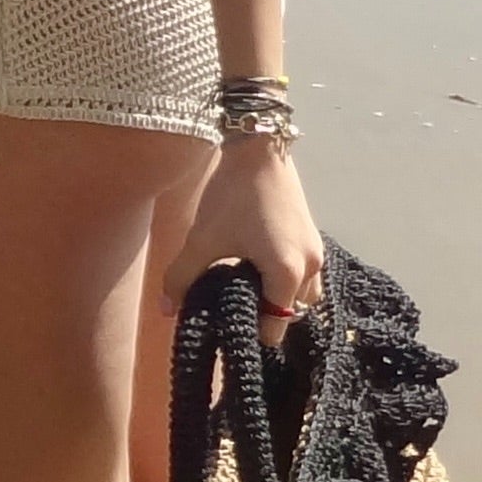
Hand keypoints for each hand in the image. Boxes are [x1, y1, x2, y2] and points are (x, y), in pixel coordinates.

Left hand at [165, 133, 322, 338]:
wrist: (259, 147)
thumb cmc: (232, 195)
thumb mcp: (202, 239)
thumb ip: (182, 278)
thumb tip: (165, 311)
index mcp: (286, 273)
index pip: (274, 328)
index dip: (249, 334)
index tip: (227, 330)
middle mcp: (310, 267)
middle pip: (292, 315)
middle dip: (265, 317)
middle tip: (233, 310)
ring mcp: (315, 251)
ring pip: (303, 295)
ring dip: (279, 299)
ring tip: (247, 290)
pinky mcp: (312, 237)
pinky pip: (305, 275)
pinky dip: (286, 281)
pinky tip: (258, 269)